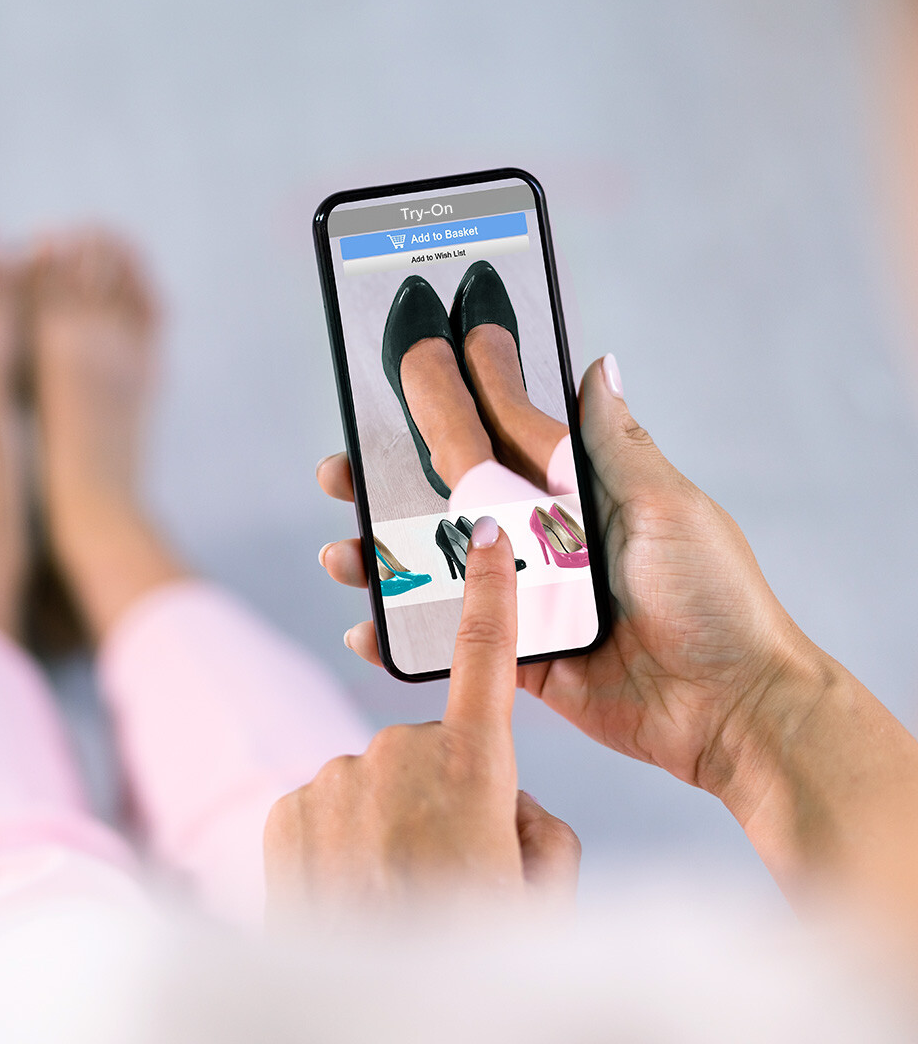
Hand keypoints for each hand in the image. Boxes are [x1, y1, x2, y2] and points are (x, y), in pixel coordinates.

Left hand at [266, 521, 578, 928]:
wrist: (369, 1014)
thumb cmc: (470, 949)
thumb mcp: (542, 889)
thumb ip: (532, 820)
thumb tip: (497, 797)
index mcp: (471, 769)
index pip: (486, 659)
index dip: (490, 593)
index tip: (485, 536)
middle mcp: (395, 755)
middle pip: (434, 751)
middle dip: (448, 794)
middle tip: (448, 868)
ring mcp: (333, 778)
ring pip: (379, 781)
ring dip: (392, 821)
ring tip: (398, 889)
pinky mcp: (288, 804)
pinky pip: (332, 802)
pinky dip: (344, 835)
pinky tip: (354, 888)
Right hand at [317, 355, 818, 806]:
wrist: (733, 709)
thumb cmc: (716, 600)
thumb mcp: (668, 507)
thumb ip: (617, 445)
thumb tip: (598, 365)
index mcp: (581, 498)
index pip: (502, 444)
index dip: (452, 413)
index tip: (399, 387)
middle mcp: (550, 544)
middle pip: (455, 508)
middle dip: (391, 491)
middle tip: (341, 476)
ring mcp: (533, 602)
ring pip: (443, 573)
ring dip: (386, 562)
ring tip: (341, 556)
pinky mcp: (524, 658)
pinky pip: (456, 641)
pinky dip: (407, 637)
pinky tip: (367, 629)